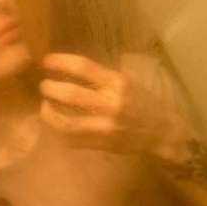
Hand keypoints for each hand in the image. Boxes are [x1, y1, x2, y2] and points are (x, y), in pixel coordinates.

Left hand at [39, 53, 193, 157]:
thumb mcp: (127, 82)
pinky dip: (59, 130)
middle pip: (69, 94)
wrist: (162, 132)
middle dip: (50, 88)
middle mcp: (110, 103)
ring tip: (45, 106)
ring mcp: (105, 126)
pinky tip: (57, 124)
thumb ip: (101, 78)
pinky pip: (71, 138)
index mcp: (117, 83)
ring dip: (49, 112)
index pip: (82, 67)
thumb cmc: (144, 103)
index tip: (47, 62)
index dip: (59, 62)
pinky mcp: (101, 144)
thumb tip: (68, 70)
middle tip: (44, 86)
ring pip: (66, 121)